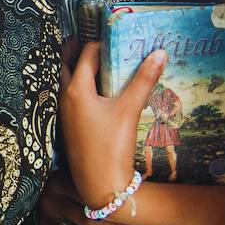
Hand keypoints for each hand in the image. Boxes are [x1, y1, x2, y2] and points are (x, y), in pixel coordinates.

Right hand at [38, 169, 149, 224]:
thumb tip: (137, 184)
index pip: (93, 201)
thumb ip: (99, 176)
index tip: (143, 217)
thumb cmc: (72, 176)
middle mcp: (50, 202)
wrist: (41, 184)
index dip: (121, 212)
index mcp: (59, 182)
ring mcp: (45, 219)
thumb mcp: (80, 169)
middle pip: (89, 222)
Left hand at [60, 42, 166, 208]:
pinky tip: (106, 95)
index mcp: (76, 89)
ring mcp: (66, 113)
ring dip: (86, 72)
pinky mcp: (70, 125)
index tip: (121, 41)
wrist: (100, 184)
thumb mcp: (129, 110)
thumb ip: (144, 80)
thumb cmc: (111, 146)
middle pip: (71, 65)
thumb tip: (159, 53)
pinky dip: (87, 89)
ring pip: (72, 83)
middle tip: (107, 47)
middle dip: (86, 54)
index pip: (87, 54)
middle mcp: (65, 98)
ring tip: (109, 67)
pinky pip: (75, 98)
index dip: (103, 44)